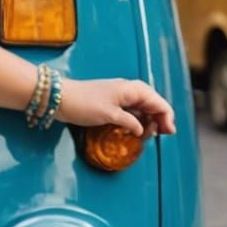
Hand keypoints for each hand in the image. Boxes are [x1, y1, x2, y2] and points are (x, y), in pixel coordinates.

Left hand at [56, 77, 175, 137]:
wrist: (59, 98)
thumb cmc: (84, 104)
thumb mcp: (110, 115)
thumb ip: (130, 122)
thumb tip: (141, 130)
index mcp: (134, 90)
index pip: (160, 103)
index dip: (166, 118)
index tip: (167, 134)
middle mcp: (130, 91)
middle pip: (153, 105)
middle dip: (158, 121)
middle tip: (156, 137)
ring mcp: (120, 96)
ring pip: (142, 109)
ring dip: (147, 121)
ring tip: (145, 136)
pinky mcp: (111, 102)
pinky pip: (130, 111)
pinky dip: (135, 120)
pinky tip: (133, 131)